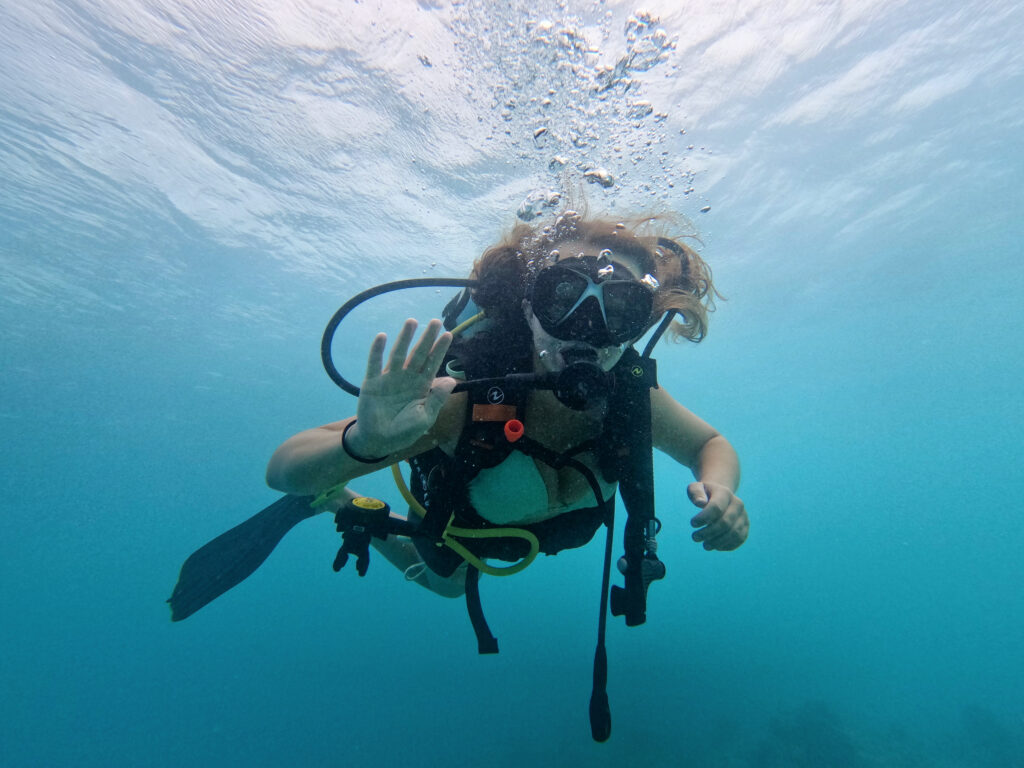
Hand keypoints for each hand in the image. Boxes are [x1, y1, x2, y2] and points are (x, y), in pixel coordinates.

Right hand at [347, 318, 454, 457]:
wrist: (378, 441)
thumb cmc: (404, 431)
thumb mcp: (425, 418)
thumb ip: (437, 399)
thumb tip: (452, 380)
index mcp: (421, 386)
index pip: (432, 364)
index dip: (440, 349)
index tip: (448, 334)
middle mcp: (406, 378)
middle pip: (418, 354)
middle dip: (427, 338)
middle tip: (436, 321)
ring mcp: (389, 378)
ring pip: (398, 354)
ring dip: (405, 338)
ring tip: (412, 321)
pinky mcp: (372, 382)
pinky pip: (374, 364)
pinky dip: (377, 350)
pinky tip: (382, 336)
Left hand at [688, 481, 747, 550]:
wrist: (721, 496)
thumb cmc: (704, 494)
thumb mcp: (696, 488)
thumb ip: (695, 493)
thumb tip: (700, 503)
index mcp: (725, 493)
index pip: (716, 508)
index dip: (703, 518)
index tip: (692, 523)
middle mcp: (737, 504)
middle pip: (725, 522)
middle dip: (708, 533)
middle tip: (695, 537)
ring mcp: (743, 516)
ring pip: (733, 533)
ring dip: (718, 542)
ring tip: (705, 545)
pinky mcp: (745, 527)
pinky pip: (739, 539)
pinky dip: (727, 545)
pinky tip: (715, 546)